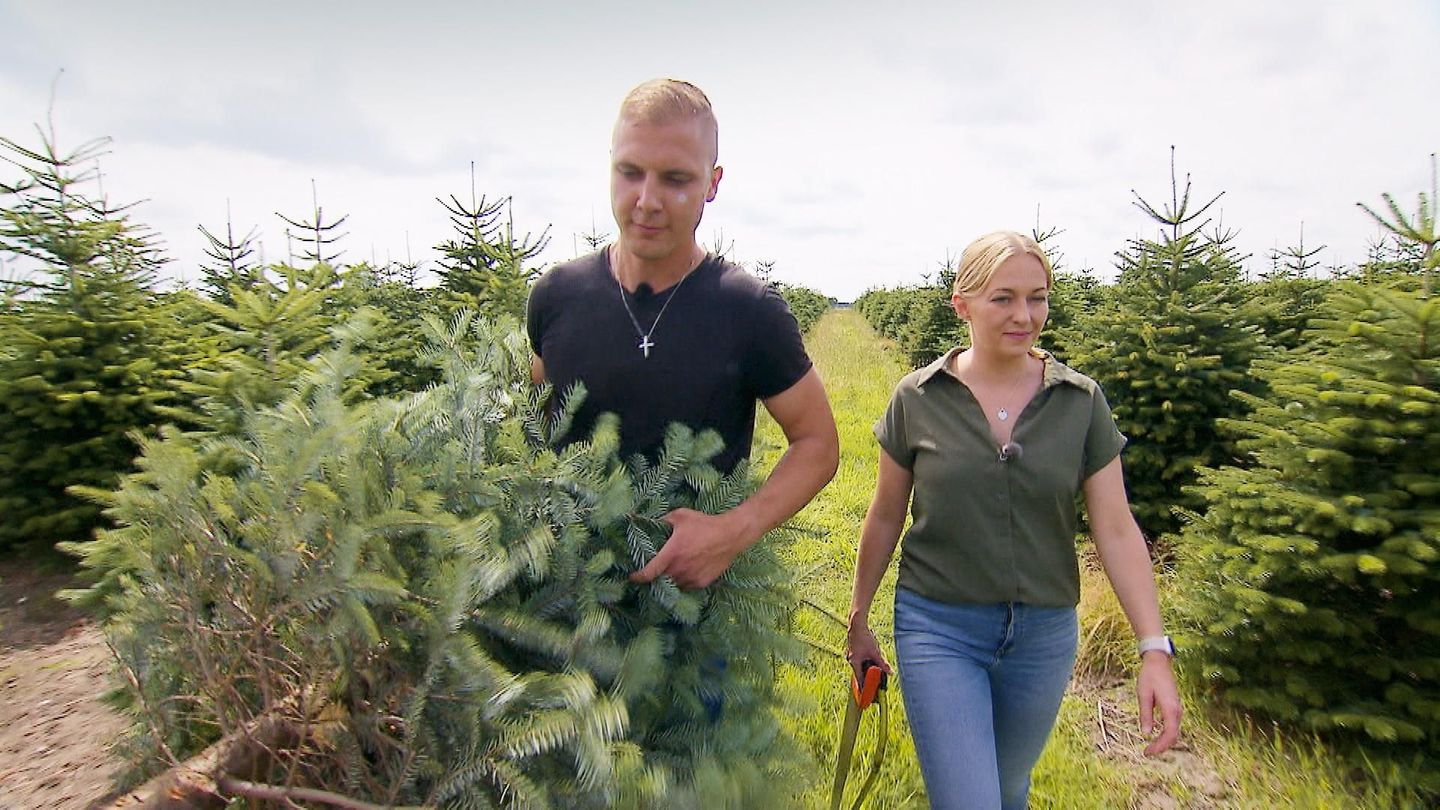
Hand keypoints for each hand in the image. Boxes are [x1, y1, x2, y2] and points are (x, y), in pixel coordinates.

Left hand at [629, 508, 747, 589]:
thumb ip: (662, 521)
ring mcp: (691, 578)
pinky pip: (686, 585)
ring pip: (673, 583)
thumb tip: (649, 522)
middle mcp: (679, 569)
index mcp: (671, 554)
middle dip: (655, 574)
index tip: (632, 576)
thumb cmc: (704, 524)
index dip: (637, 577)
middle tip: (656, 566)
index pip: (648, 573)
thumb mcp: (680, 516)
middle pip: (660, 579)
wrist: (730, 535)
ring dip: (670, 577)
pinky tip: (688, 568)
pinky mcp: (701, 582)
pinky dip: (683, 579)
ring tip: (673, 566)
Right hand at [843, 621, 892, 682]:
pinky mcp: (853, 650)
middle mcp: (851, 660)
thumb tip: (890, 672)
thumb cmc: (864, 637)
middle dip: (867, 678)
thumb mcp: (875, 652)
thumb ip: (882, 663)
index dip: (863, 688)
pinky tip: (871, 661)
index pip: (859, 679)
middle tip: (874, 685)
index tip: (866, 696)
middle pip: (859, 673)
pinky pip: (859, 661)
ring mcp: (851, 655)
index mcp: (854, 662)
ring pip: (860, 666)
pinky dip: (865, 663)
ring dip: (867, 670)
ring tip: (875, 672)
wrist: (857, 624)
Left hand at [1137, 652, 1181, 755]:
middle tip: (1146, 752)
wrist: (1158, 662)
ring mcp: (1177, 709)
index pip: (1169, 735)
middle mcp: (1177, 711)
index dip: (1159, 746)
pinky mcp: (1174, 707)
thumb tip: (1146, 733)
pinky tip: (1155, 735)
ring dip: (1163, 741)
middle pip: (1173, 736)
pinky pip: (1172, 725)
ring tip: (1150, 747)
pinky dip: (1165, 733)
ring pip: (1173, 731)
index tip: (1147, 752)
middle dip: (1161, 746)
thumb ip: (1145, 714)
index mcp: (1170, 709)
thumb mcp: (1143, 695)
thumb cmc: (1149, 676)